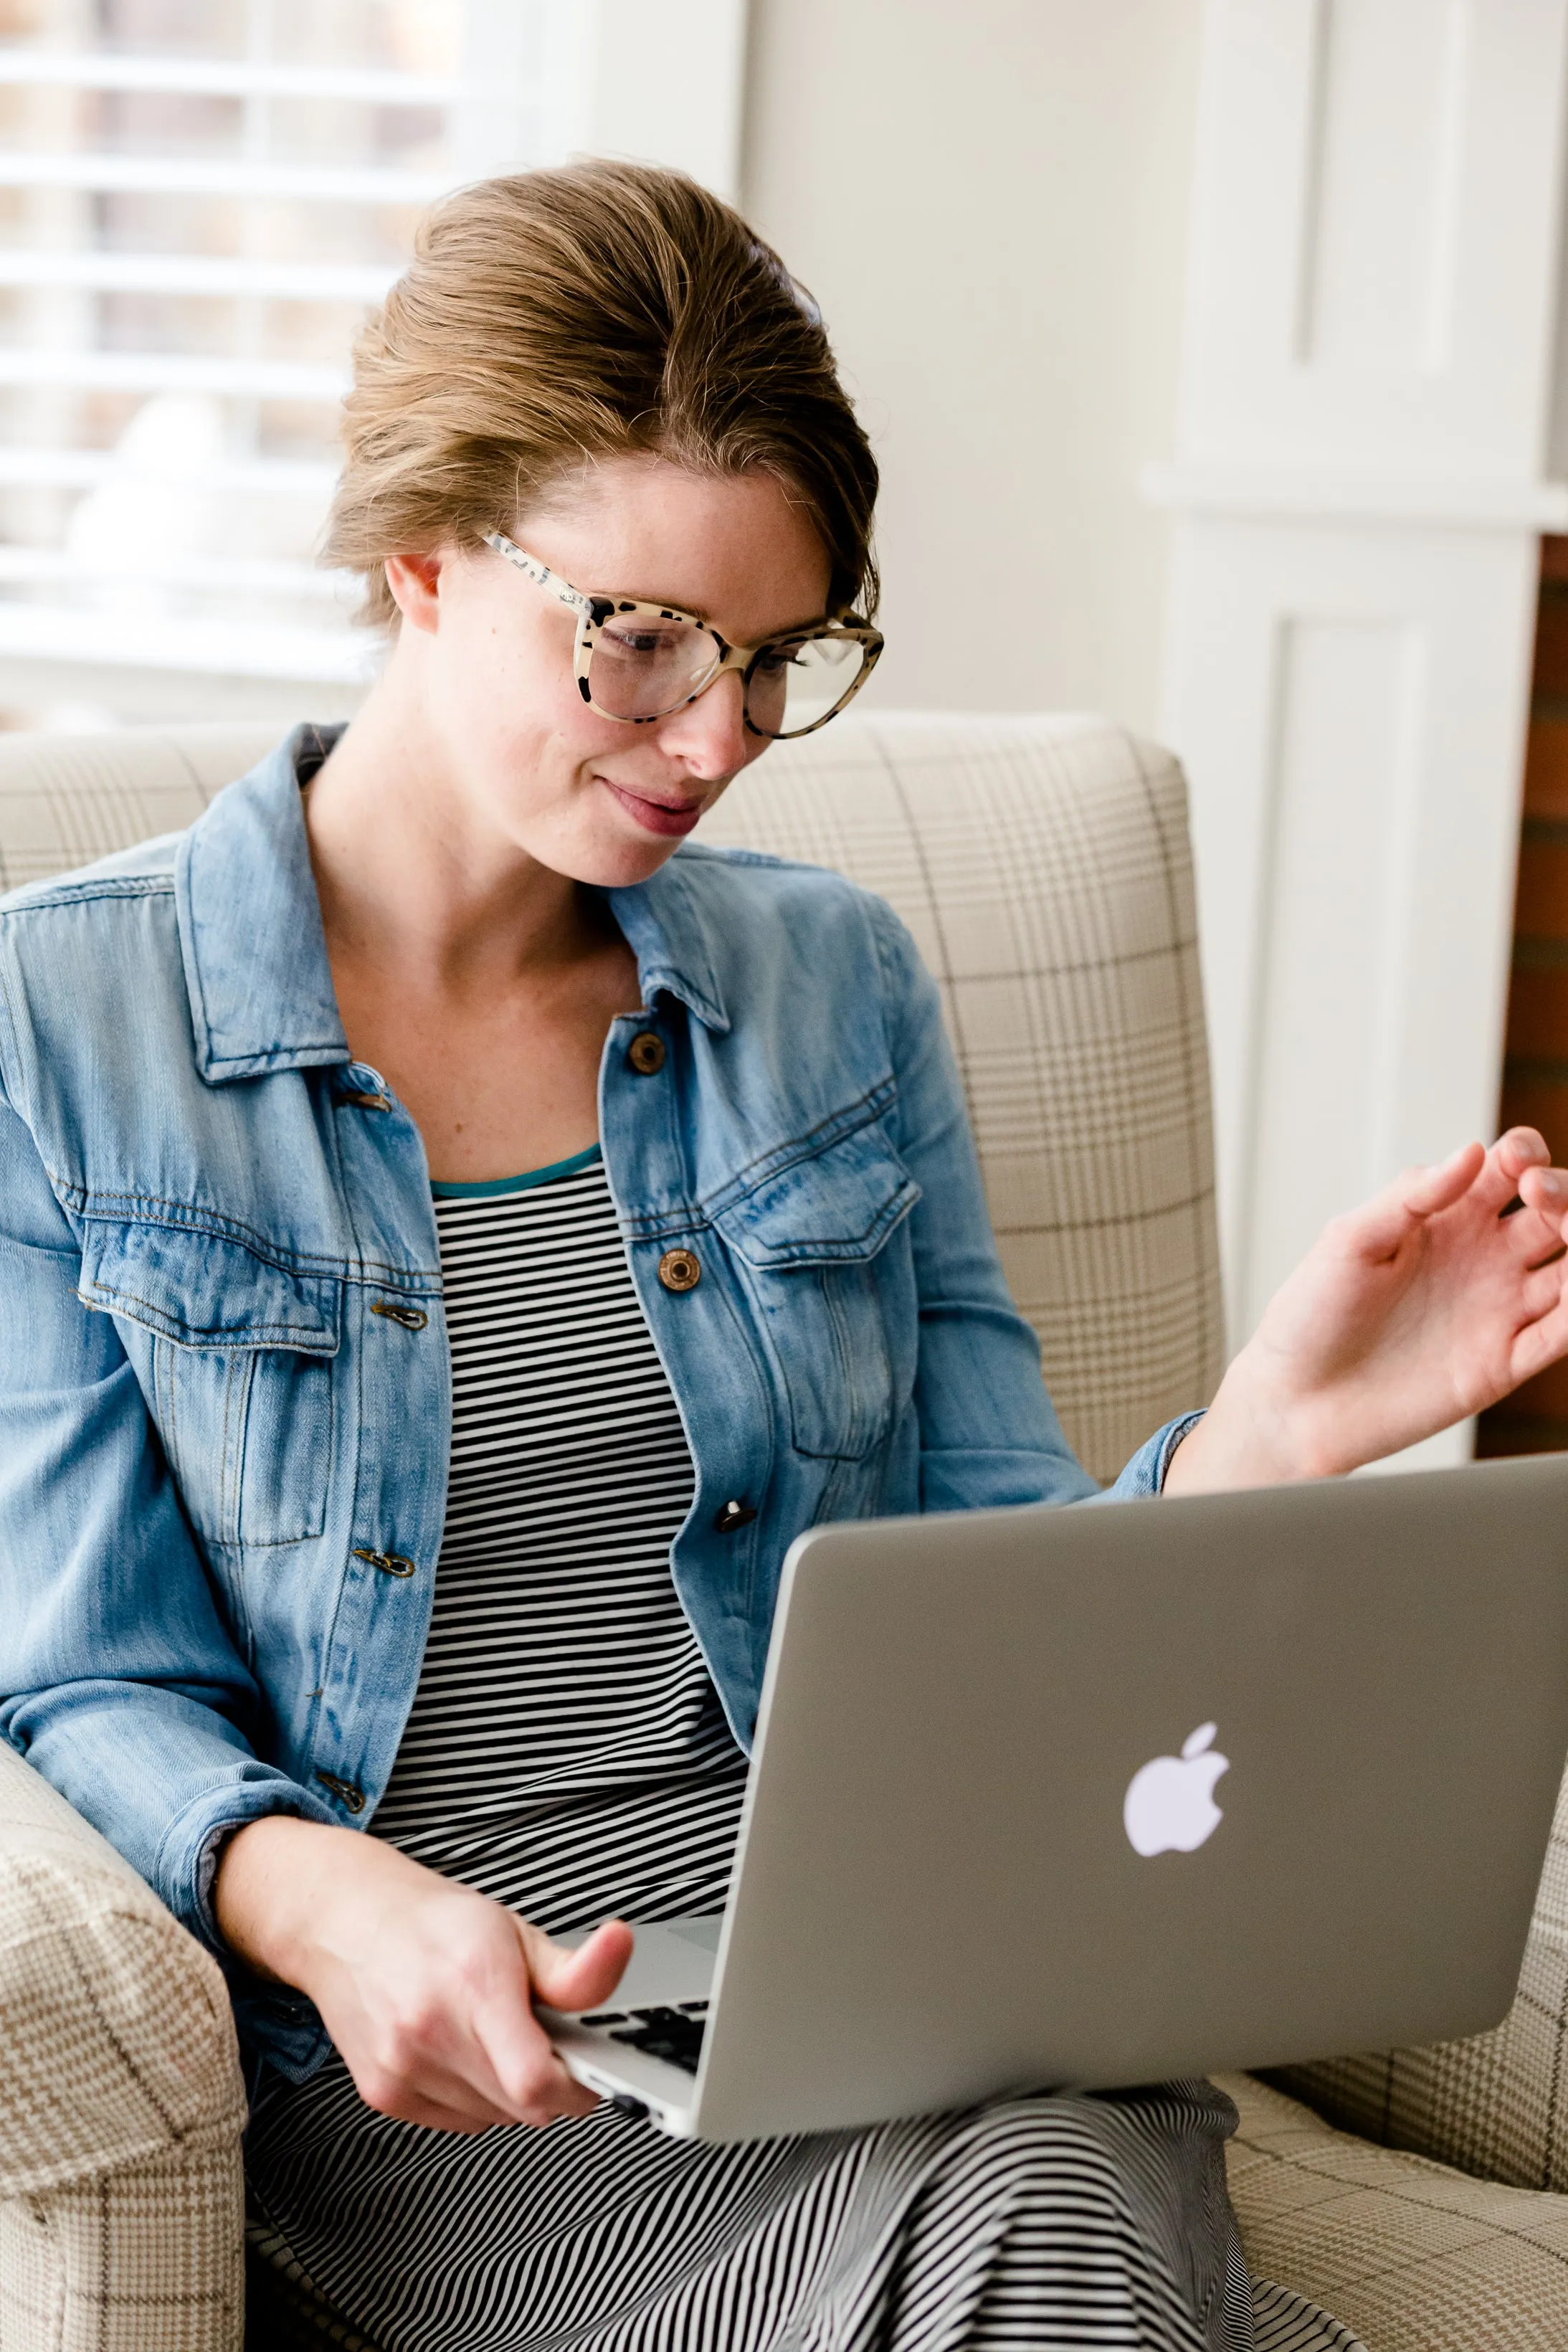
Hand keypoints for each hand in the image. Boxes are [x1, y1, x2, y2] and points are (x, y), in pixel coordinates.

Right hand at [214, 1815, 631, 2131]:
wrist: (345, 1924)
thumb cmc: (431, 1924)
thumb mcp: (514, 1930)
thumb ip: (572, 1968)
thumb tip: (619, 1949)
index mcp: (473, 1985)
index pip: (535, 2080)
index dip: (578, 2086)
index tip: (591, 2070)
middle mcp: (430, 2032)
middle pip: (523, 2106)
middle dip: (551, 2083)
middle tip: (546, 2040)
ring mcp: (402, 2069)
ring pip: (494, 2118)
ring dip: (512, 2092)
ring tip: (496, 2036)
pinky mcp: (384, 2095)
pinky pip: (459, 2121)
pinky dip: (476, 2098)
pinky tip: (464, 2052)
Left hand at [1166, 1128, 1567, 1493]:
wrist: (1298, 1399)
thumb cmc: (1311, 1314)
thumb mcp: (1349, 1241)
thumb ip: (1411, 1196)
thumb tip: (1471, 1153)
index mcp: (1446, 1217)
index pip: (1511, 1168)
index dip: (1525, 1155)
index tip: (1517, 1164)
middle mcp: (1483, 1257)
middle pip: (1556, 1210)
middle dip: (1566, 1192)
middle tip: (1543, 1195)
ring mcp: (1499, 1308)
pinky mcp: (1505, 1362)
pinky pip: (1562, 1333)